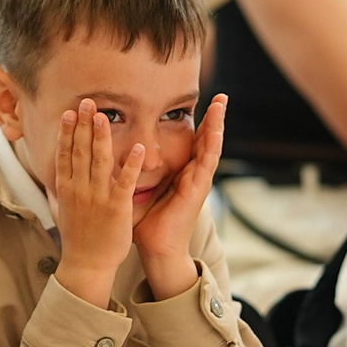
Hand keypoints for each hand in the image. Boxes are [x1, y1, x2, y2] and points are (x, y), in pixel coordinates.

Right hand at [51, 98, 144, 306]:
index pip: (65, 153)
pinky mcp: (117, 207)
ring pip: (99, 161)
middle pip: (80, 151)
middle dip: (82, 125)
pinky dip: (131, 164)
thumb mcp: (64, 207)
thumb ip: (65, 185)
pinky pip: (125, 182)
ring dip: (101, 137)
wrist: (87, 263)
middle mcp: (80, 189)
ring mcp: (98, 197)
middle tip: (86, 102)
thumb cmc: (79, 236)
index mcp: (67, 188)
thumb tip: (60, 168)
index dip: (67, 131)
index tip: (69, 112)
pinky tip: (138, 148)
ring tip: (104, 115)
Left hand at [133, 94, 224, 299]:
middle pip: (206, 142)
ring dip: (217, 127)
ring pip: (210, 149)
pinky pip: (206, 166)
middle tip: (222, 97)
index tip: (202, 102)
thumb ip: (141, 172)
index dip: (199, 123)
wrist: (157, 249)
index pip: (193, 143)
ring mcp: (198, 183)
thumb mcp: (145, 190)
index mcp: (182, 174)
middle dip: (214, 119)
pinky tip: (216, 133)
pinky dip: (211, 148)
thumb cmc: (149, 223)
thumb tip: (124, 155)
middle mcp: (193, 176)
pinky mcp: (197, 192)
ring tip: (222, 106)